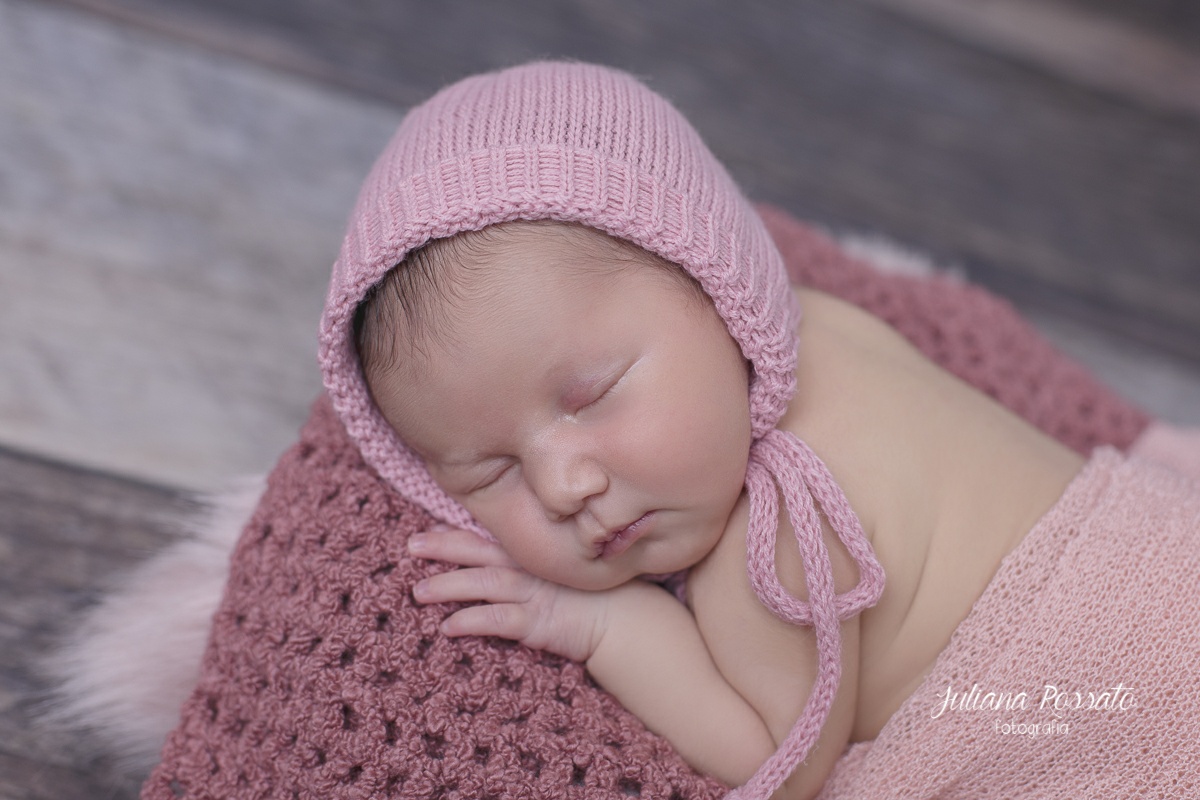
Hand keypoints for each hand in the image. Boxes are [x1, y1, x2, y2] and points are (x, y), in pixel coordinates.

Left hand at [407, 527, 611, 661]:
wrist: (626, 619)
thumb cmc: (596, 592)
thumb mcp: (563, 567)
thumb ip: (535, 559)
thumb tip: (503, 556)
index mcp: (531, 553)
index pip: (488, 538)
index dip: (456, 533)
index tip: (428, 531)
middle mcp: (528, 568)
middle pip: (478, 552)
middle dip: (443, 547)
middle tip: (411, 545)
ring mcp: (532, 594)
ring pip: (482, 584)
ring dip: (448, 586)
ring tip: (418, 593)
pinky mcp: (536, 622)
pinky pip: (498, 621)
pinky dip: (471, 622)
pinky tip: (448, 628)